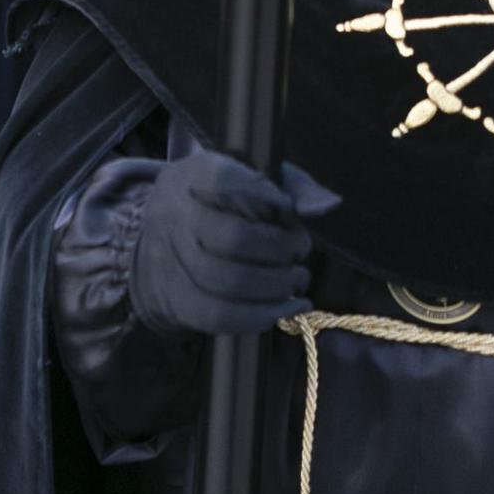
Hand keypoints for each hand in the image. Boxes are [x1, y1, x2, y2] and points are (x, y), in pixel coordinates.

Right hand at [128, 149, 337, 335]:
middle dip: (279, 251)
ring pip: (225, 282)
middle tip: (299, 253)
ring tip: (297, 281)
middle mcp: (172, 215)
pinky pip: (217, 316)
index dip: (267, 197)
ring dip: (275, 286)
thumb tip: (326, 207)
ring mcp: (168, 260)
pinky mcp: (176, 299)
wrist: (172, 240)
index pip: (225, 181)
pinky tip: (287, 309)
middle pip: (232, 239)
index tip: (289, 210)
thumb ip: (295, 188)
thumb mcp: (258, 180)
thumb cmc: (227, 205)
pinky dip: (260, 317)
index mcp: (192, 175)